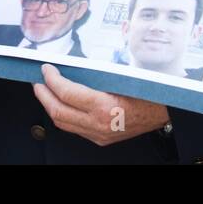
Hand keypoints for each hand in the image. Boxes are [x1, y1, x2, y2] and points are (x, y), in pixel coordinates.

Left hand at [32, 64, 169, 145]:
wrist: (165, 110)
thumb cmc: (147, 91)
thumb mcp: (121, 77)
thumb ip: (95, 74)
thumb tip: (71, 64)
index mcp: (104, 106)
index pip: (66, 93)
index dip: (51, 79)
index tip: (46, 69)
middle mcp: (99, 124)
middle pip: (58, 111)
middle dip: (43, 94)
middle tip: (37, 80)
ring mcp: (99, 134)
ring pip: (63, 123)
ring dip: (50, 106)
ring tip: (44, 91)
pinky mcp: (101, 139)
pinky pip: (74, 129)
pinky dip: (64, 115)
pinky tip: (61, 104)